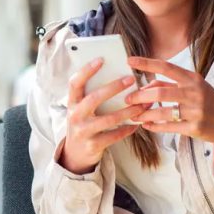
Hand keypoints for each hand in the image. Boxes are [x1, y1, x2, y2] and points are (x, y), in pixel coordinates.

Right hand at [59, 57, 149, 173]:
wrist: (75, 154)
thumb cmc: (83, 124)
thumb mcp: (81, 109)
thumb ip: (92, 95)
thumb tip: (117, 77)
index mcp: (72, 103)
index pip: (75, 83)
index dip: (86, 70)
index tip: (101, 59)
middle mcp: (75, 116)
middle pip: (94, 98)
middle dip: (113, 88)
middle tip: (131, 79)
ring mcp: (83, 131)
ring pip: (108, 119)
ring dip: (127, 110)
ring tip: (142, 104)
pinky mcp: (93, 145)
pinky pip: (114, 136)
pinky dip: (127, 129)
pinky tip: (137, 123)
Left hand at [125, 56, 213, 151]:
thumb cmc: (209, 102)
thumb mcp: (193, 88)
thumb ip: (170, 84)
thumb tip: (145, 86)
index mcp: (193, 79)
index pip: (166, 67)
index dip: (147, 63)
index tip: (130, 60)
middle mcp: (194, 93)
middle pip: (160, 91)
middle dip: (140, 96)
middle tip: (128, 99)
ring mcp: (195, 111)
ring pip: (162, 111)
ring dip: (145, 114)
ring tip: (134, 115)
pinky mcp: (195, 128)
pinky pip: (169, 127)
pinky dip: (154, 126)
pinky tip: (146, 126)